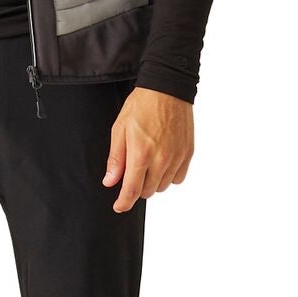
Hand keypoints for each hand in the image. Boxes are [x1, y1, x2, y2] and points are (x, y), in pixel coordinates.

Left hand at [103, 86, 193, 212]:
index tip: (119, 207)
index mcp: (141, 154)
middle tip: (132, 172)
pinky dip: (169, 176)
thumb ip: (116, 159)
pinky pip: (178, 178)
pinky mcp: (188, 154)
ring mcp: (176, 158)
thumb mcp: (120, 129)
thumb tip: (110, 182)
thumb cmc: (142, 105)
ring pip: (163, 186)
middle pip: (148, 192)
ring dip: (153, 182)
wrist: (168, 89)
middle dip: (137, 187)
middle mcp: (161, 160)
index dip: (123, 203)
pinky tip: (163, 162)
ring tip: (148, 163)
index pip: (132, 190)